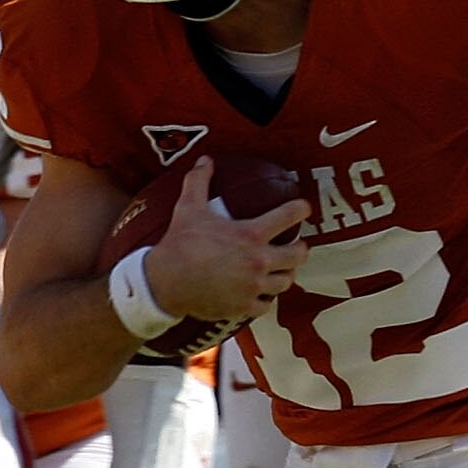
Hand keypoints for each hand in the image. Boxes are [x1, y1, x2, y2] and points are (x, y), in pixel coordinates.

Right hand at [144, 163, 307, 322]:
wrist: (163, 283)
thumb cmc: (179, 244)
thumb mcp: (188, 208)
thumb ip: (199, 182)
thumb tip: (205, 160)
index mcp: (250, 234)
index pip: (288, 216)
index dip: (301, 209)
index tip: (304, 208)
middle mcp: (258, 261)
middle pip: (298, 255)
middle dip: (300, 248)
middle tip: (296, 245)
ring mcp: (253, 287)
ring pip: (286, 281)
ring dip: (285, 274)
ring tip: (281, 269)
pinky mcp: (244, 307)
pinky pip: (267, 305)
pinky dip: (266, 299)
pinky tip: (261, 293)